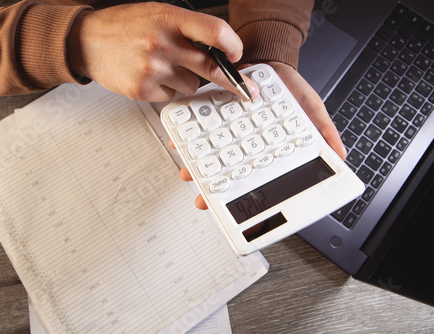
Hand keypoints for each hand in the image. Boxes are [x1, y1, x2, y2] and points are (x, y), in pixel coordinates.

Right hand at [66, 2, 258, 101]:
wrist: (87, 42)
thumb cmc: (123, 27)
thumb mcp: (156, 14)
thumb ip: (187, 29)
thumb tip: (219, 52)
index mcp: (168, 18)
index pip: (215, 31)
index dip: (233, 46)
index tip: (238, 56)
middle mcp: (161, 43)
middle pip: (210, 68)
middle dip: (230, 80)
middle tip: (244, 89)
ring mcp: (152, 69)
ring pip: (192, 85)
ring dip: (185, 79)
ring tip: (163, 66)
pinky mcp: (143, 90)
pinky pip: (172, 96)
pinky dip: (167, 89)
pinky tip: (151, 76)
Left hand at [176, 62, 346, 209]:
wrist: (268, 58)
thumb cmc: (288, 88)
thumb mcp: (310, 108)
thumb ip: (323, 130)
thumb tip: (338, 155)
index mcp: (264, 149)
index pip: (252, 178)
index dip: (242, 196)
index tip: (232, 208)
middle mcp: (242, 144)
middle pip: (225, 173)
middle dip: (211, 189)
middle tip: (203, 199)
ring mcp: (226, 131)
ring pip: (207, 155)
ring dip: (196, 166)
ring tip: (189, 173)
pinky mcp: (212, 114)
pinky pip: (198, 128)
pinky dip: (188, 135)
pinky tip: (179, 141)